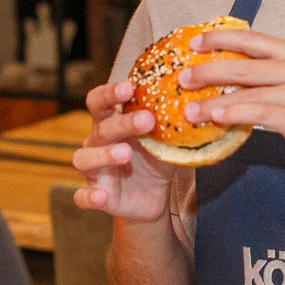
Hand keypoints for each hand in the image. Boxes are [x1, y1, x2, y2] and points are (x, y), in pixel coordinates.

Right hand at [72, 78, 178, 220]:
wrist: (153, 197)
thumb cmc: (155, 159)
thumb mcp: (166, 141)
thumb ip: (173, 125)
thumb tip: (201, 106)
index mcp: (110, 123)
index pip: (99, 102)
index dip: (109, 93)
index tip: (129, 88)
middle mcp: (96, 143)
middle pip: (100, 128)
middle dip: (122, 123)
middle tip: (147, 120)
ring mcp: (93, 170)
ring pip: (84, 158)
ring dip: (103, 154)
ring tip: (125, 153)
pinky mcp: (97, 194)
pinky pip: (83, 196)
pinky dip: (88, 196)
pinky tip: (100, 196)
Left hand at [181, 27, 284, 180]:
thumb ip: (273, 78)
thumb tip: (231, 80)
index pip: (252, 39)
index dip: (220, 38)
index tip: (194, 43)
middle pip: (242, 63)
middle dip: (207, 70)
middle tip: (181, 78)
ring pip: (245, 91)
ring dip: (212, 100)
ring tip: (187, 109)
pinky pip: (257, 113)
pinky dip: (232, 115)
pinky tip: (214, 119)